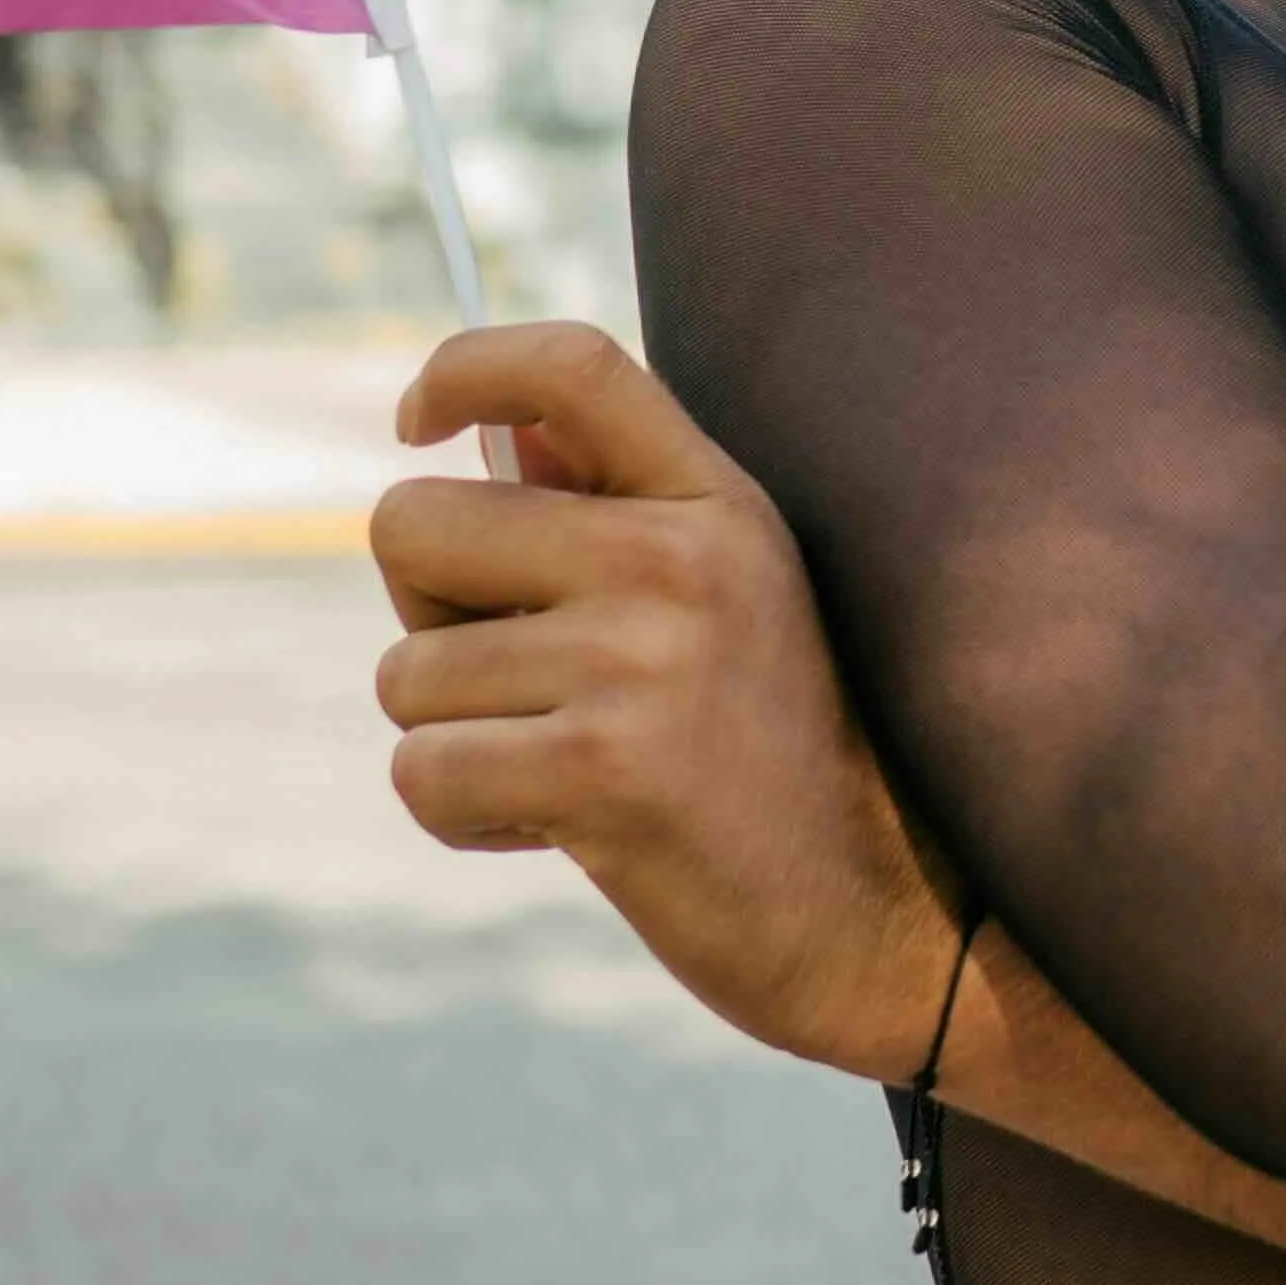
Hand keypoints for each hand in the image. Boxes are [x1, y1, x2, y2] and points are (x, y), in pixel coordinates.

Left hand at [369, 321, 968, 1080]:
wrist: (880, 918)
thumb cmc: (777, 758)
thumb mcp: (730, 598)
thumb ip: (610, 505)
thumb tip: (487, 431)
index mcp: (717, 501)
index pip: (570, 366)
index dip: (463, 368)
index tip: (418, 420)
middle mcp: (681, 559)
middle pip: (413, 524)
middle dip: (428, 619)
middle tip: (527, 685)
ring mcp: (643, 660)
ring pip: (405, 674)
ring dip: (458, 740)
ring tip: (572, 773)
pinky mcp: (602, 770)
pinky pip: (425, 771)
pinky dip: (467, 818)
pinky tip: (565, 830)